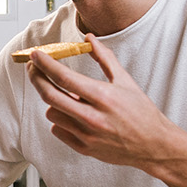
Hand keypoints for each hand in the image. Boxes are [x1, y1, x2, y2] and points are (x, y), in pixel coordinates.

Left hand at [26, 34, 183, 170]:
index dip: (45, 64)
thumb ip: (105, 57)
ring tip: (67, 96)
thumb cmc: (141, 111)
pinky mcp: (84, 148)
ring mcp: (86, 135)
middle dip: (36, 78)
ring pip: (52, 113)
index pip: (64, 77)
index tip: (35, 54)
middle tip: (33, 68)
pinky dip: (60, 119)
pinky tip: (72, 114)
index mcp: (102, 96)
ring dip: (54, 101)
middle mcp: (92, 117)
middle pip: (50, 95)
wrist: (153, 145)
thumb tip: (89, 38)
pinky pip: (58, 130)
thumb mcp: (125, 80)